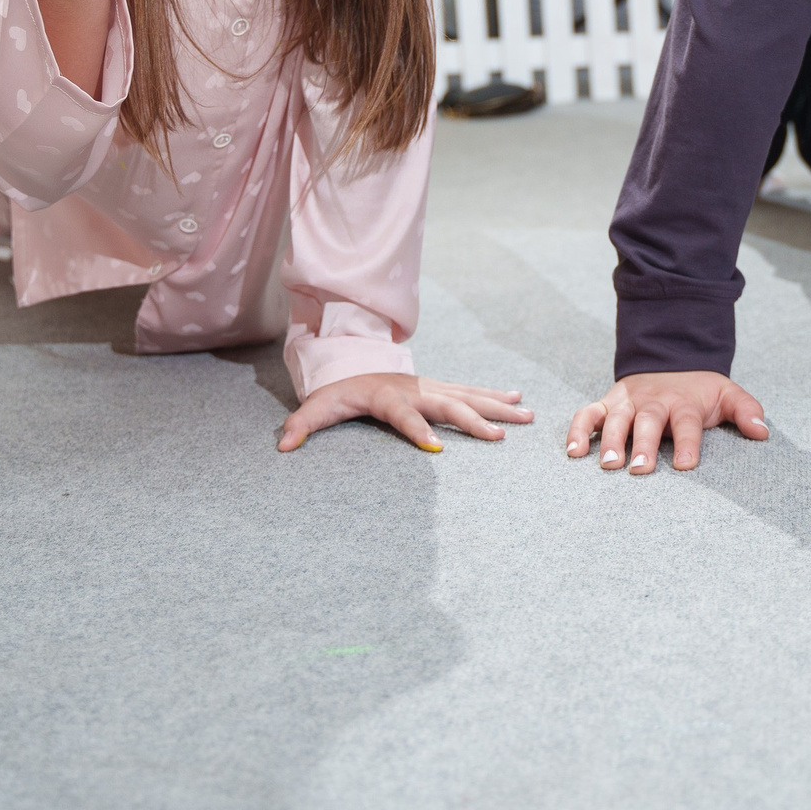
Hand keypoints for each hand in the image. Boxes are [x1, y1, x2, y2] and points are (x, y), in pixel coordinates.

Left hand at [277, 374, 532, 452]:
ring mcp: (432, 386)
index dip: (416, 430)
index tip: (434, 448)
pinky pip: (471, 391)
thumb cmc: (339, 390)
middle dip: (474, 420)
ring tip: (527, 415)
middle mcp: (415, 389)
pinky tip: (519, 400)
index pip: (403, 415)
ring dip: (497, 406)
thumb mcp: (318, 405)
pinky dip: (495, 395)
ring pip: (468, 396)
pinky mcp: (440, 387)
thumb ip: (302, 424)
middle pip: (448, 404)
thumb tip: (283, 445)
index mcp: (387, 397)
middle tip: (499, 436)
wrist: (355, 361)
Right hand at [565, 370, 767, 473]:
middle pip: (648, 422)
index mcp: (684, 402)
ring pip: (616, 419)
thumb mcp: (727, 393)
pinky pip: (587, 414)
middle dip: (642, 445)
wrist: (670, 359)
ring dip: (609, 440)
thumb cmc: (699, 390)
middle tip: (639, 470)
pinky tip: (573, 453)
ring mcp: (628, 402)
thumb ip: (747, 410)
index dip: (687, 443)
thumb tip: (762, 432)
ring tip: (607, 464)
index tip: (685, 465)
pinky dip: (577, 430)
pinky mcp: (607, 403)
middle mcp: (654, 401)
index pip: (687, 423)